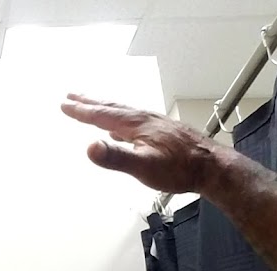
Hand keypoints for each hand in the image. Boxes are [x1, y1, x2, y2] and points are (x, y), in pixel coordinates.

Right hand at [61, 94, 220, 193]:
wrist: (211, 167)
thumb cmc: (179, 168)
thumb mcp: (143, 166)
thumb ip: (115, 157)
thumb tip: (90, 148)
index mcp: (135, 125)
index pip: (102, 115)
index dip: (81, 111)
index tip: (65, 105)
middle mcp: (144, 119)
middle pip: (111, 107)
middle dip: (90, 102)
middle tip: (72, 96)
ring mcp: (154, 124)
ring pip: (123, 111)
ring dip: (105, 107)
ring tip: (93, 105)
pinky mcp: (162, 131)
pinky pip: (134, 120)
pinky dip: (120, 119)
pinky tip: (121, 129)